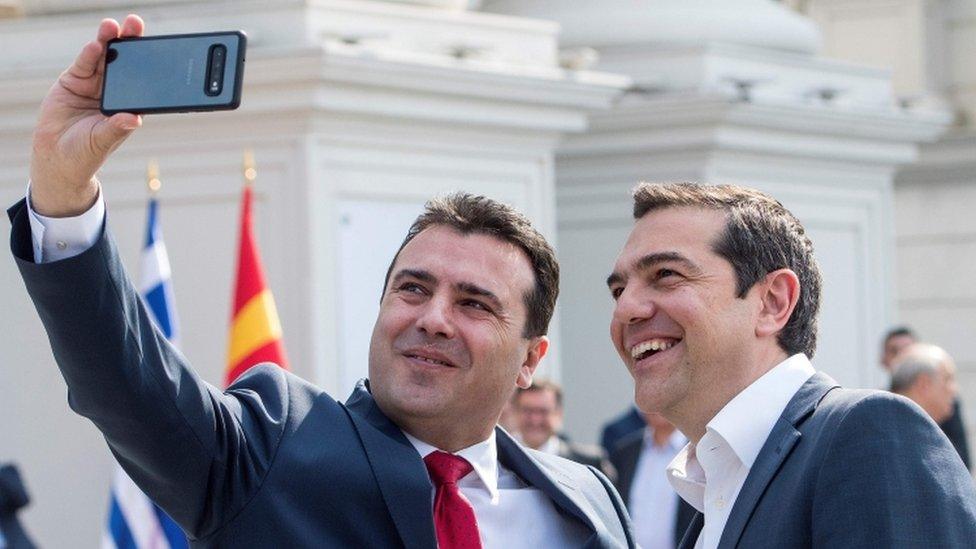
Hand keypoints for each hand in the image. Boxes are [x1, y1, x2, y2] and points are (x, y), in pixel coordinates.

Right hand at [29, 14, 144, 216]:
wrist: (56, 157)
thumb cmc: (86, 152)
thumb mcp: (103, 140)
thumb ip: (116, 128)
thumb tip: (135, 120)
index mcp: (129, 104)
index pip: (143, 80)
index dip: (149, 63)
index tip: (158, 48)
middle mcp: (114, 91)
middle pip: (125, 62)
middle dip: (130, 42)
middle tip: (135, 24)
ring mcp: (94, 84)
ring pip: (104, 58)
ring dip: (109, 41)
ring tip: (113, 27)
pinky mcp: (74, 81)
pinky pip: (84, 65)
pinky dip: (89, 55)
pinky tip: (96, 46)